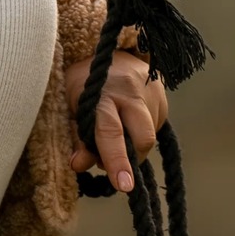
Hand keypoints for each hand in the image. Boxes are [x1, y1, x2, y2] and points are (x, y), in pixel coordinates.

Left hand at [64, 48, 168, 192]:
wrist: (110, 50)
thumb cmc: (84, 81)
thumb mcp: (71, 105)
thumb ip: (77, 136)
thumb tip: (80, 165)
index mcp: (102, 93)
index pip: (110, 131)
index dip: (115, 160)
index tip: (124, 185)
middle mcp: (130, 92)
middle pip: (142, 138)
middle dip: (132, 160)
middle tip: (116, 166)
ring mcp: (151, 92)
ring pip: (149, 136)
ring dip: (133, 146)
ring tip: (117, 132)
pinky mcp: (163, 96)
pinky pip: (156, 127)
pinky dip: (141, 134)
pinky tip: (129, 120)